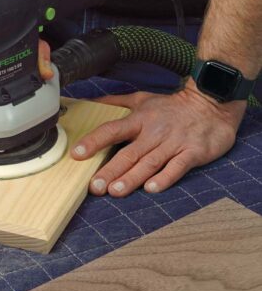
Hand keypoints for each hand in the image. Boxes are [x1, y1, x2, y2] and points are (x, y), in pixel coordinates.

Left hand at [71, 79, 245, 196]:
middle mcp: (154, 132)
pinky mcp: (193, 152)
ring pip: (149, 163)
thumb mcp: (142, 99)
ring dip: (132, 178)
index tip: (77, 154)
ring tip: (116, 191)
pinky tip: (151, 188)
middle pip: (128, 153)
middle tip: (94, 187)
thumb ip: (114, 102)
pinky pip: (177, 167)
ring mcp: (174, 143)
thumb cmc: (172, 106)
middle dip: (110, 171)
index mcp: (139, 119)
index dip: (94, 141)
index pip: (111, 130)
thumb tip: (87, 101)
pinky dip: (165, 178)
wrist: (213, 102)